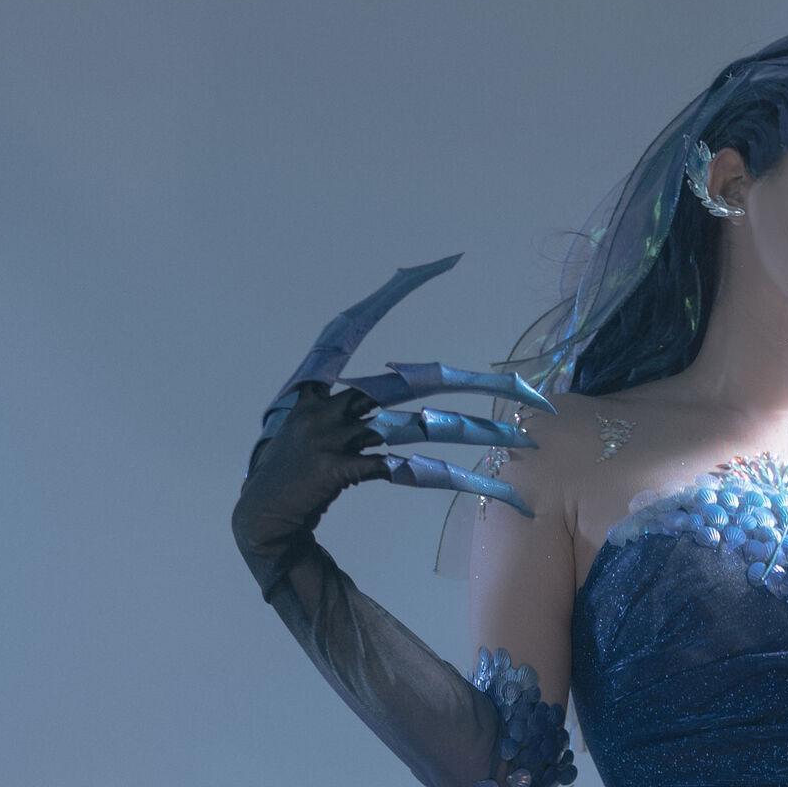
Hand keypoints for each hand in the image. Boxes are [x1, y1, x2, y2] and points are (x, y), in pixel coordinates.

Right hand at [232, 257, 555, 581]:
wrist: (258, 520)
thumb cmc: (289, 473)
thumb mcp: (312, 425)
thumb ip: (352, 406)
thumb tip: (393, 391)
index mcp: (318, 380)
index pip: (353, 324)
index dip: (391, 296)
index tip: (436, 266)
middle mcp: (328, 401)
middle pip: (417, 382)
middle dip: (479, 386)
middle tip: (529, 392)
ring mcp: (334, 436)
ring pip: (423, 428)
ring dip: (478, 436)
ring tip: (525, 444)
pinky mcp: (341, 472)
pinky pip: (407, 472)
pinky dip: (451, 479)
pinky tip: (489, 485)